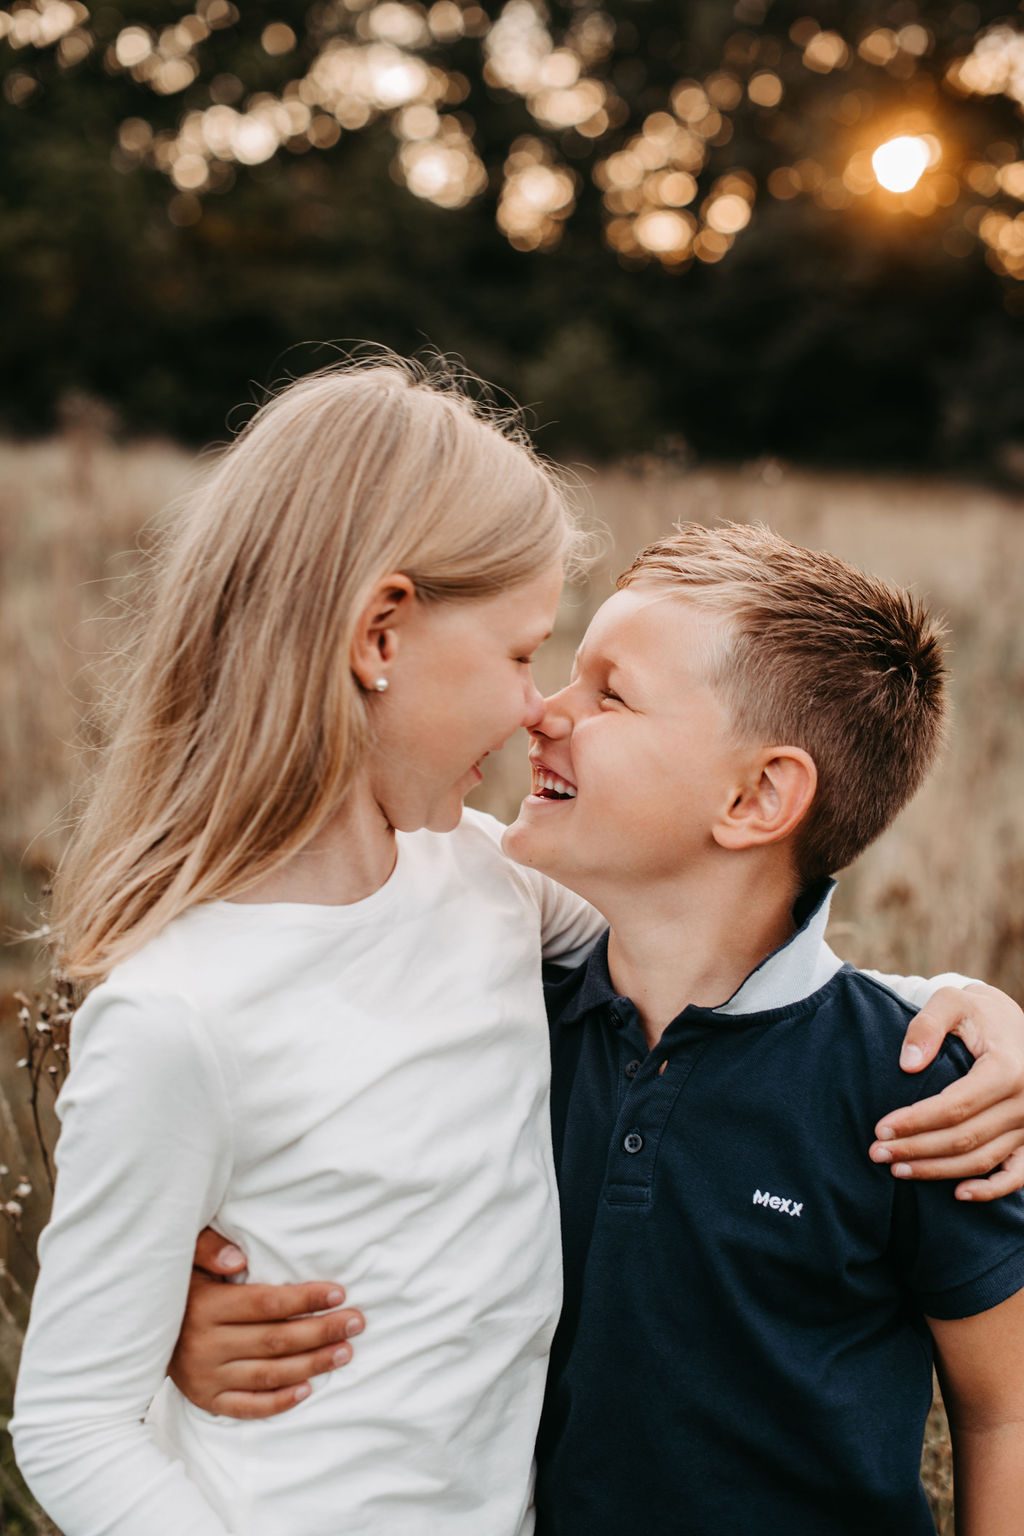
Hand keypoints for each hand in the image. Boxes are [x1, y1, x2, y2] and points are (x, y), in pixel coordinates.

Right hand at [168, 1229, 365, 1418]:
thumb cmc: (179, 1287)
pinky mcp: (206, 1400)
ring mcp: (206, 1377)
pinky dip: (280, 1401)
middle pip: (275, 1341)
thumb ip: (210, 1249)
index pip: (266, 1304)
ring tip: (344, 1352)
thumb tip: (239, 1259)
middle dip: (321, 1331)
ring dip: (312, 1364)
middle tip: (355, 1323)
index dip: (305, 1298)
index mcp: (205, 1307)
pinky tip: (309, 1387)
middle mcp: (205, 1345)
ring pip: (269, 1374)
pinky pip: (249, 1407)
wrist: (140, 1332)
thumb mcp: (186, 1257)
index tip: (339, 1293)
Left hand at [870, 984, 1023, 1200]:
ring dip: (938, 1170)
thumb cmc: (976, 1013)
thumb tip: (907, 1064)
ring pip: (982, 1159)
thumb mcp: (951, 1002)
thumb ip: (927, 1025)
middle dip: (917, 1149)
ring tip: (897, 1169)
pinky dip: (990, 1189)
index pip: (955, 1106)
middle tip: (877, 1153)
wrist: (1010, 1024)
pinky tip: (958, 1194)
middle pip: (964, 1138)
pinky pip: (1016, 1175)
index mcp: (1007, 1069)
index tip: (880, 1127)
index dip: (916, 1121)